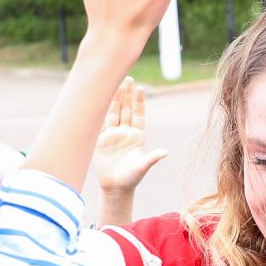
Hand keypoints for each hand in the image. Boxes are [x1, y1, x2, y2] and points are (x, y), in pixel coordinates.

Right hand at [94, 78, 168, 197]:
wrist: (115, 187)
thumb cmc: (131, 178)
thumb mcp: (142, 168)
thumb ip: (151, 158)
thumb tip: (165, 152)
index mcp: (137, 136)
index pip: (138, 114)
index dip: (139, 102)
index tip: (140, 89)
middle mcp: (126, 132)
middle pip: (126, 109)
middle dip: (127, 94)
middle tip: (128, 78)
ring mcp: (114, 135)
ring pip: (114, 113)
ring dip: (115, 99)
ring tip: (116, 84)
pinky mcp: (102, 139)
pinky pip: (102, 122)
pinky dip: (101, 111)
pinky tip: (100, 100)